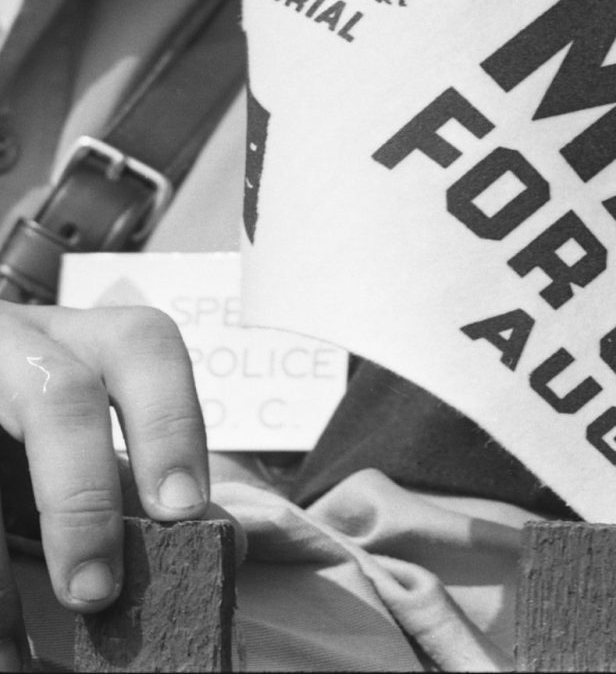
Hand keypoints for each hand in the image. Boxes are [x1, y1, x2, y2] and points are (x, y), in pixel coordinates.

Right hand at [0, 305, 207, 638]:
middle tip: (93, 594)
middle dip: (83, 496)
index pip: (144, 348)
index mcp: (83, 340)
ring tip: (12, 660)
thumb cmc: (21, 409)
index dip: (170, 425)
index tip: (181, 512)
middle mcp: (19, 343)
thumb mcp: (81, 435)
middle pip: (60, 397)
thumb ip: (145, 479)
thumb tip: (227, 542)